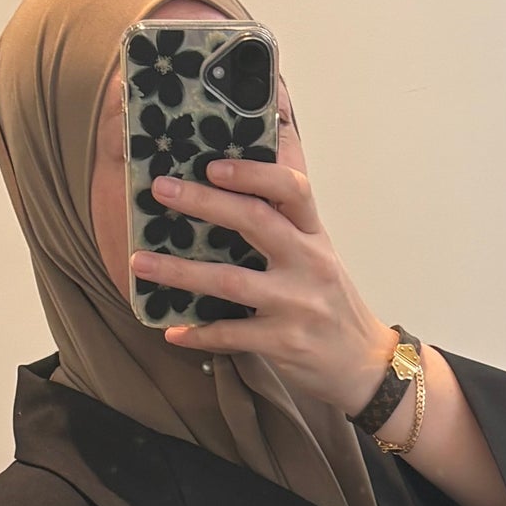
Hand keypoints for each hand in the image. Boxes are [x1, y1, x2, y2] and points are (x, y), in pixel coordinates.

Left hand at [136, 153, 393, 414]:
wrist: (365, 364)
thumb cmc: (331, 300)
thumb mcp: (319, 250)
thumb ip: (288, 212)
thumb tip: (272, 141)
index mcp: (314, 235)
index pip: (291, 189)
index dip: (251, 172)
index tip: (212, 164)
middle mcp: (308, 264)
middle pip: (255, 221)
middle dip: (203, 203)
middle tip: (161, 191)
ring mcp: (296, 304)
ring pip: (231, 281)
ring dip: (180, 272)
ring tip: (140, 263)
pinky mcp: (284, 342)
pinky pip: (232, 335)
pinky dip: (199, 333)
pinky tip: (173, 330)